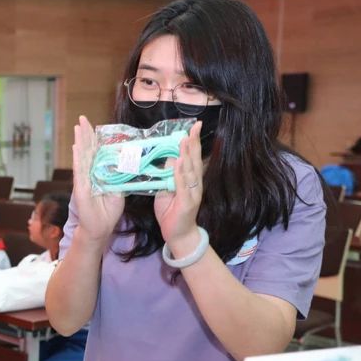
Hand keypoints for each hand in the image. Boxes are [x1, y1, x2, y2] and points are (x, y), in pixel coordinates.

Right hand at [71, 115, 124, 243]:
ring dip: (80, 141)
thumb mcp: (119, 190)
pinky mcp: (81, 188)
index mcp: (97, 174)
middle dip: (85, 134)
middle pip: (87, 150)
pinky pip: (80, 171)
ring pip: (82, 157)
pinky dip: (78, 158)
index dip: (94, 138)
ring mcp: (83, 180)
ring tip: (78, 127)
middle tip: (82, 118)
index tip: (93, 125)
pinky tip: (77, 147)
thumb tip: (129, 163)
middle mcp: (88, 174)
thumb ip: (121, 177)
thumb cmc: (108, 211)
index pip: (96, 152)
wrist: (100, 228)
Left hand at [154, 122, 204, 257]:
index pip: (192, 157)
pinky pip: (183, 186)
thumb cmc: (172, 212)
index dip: (193, 142)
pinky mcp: (187, 202)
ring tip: (185, 140)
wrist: (178, 234)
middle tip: (194, 126)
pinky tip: (180, 163)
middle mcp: (195, 184)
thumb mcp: (166, 190)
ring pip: (190, 170)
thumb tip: (165, 160)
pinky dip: (182, 174)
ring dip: (188, 154)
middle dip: (194, 142)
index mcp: (190, 180)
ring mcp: (192, 193)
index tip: (194, 126)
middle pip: (194, 160)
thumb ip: (166, 176)